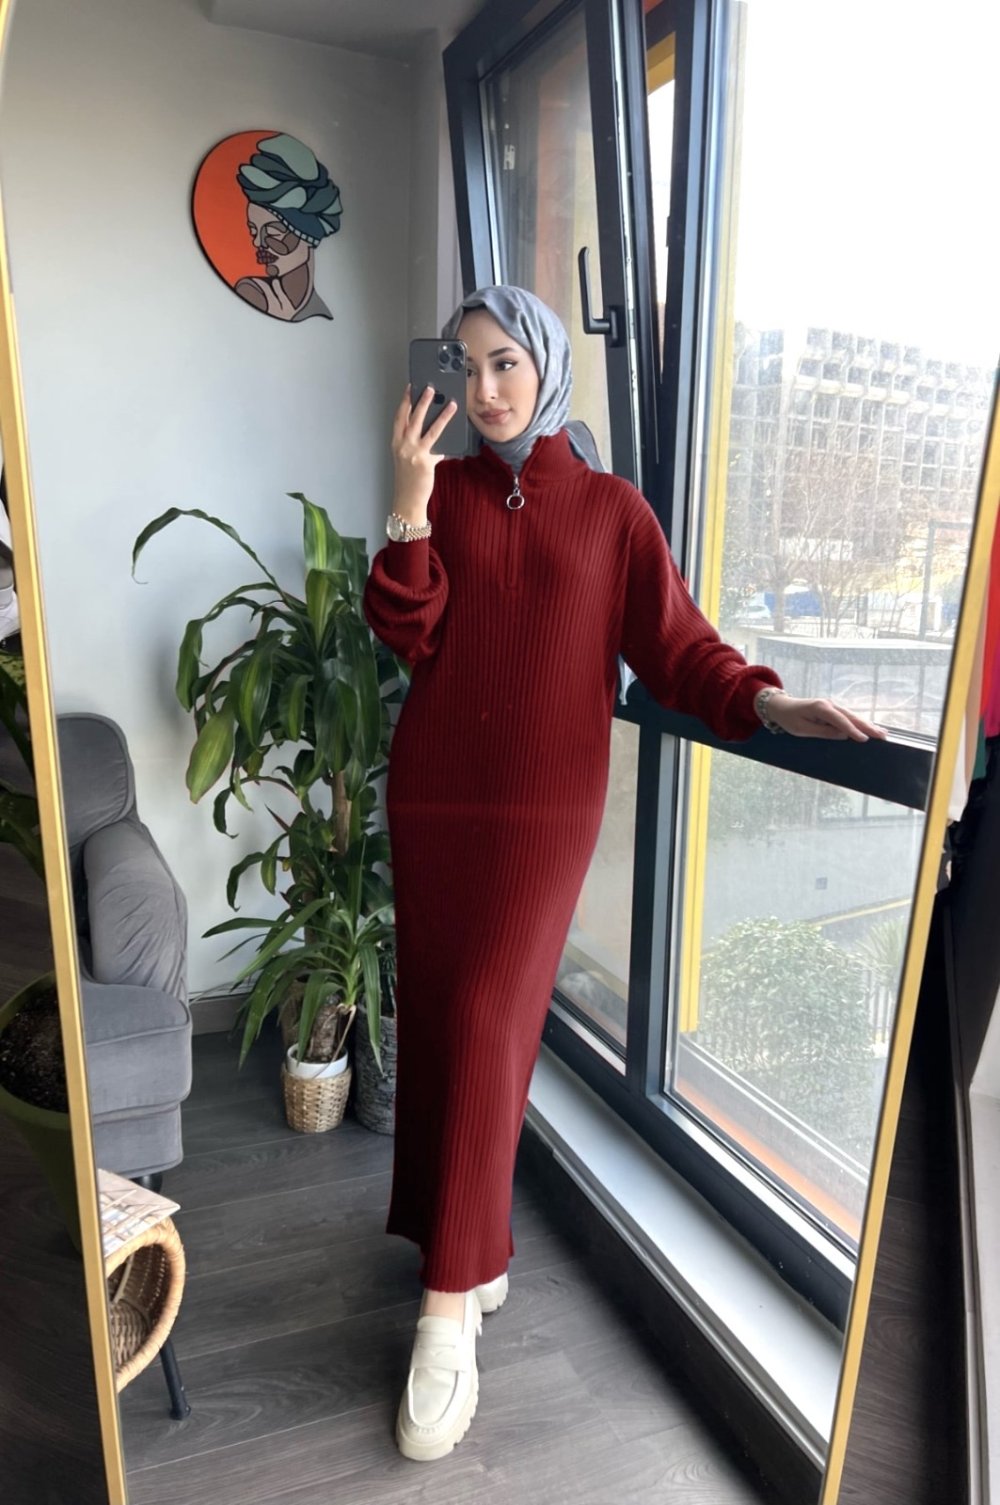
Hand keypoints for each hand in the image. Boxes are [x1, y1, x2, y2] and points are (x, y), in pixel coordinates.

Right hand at [391, 384, 457, 521]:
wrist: (407, 500)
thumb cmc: (408, 480)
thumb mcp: (407, 458)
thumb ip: (417, 443)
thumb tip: (433, 430)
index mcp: (396, 442)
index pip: (400, 417)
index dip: (405, 401)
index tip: (410, 388)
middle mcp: (402, 445)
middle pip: (413, 418)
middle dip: (422, 401)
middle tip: (430, 388)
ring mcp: (413, 453)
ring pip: (429, 428)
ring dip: (441, 414)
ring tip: (450, 403)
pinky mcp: (425, 461)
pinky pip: (439, 445)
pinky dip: (448, 436)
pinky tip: (456, 428)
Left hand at [761, 690, 887, 741]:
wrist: (781, 706)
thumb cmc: (789, 719)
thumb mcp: (802, 729)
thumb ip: (822, 732)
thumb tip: (843, 735)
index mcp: (820, 708)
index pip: (840, 720)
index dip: (853, 730)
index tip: (864, 739)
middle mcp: (829, 704)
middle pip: (851, 716)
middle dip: (867, 726)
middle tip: (882, 735)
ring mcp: (832, 705)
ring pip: (852, 716)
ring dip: (867, 724)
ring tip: (882, 733)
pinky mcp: (832, 709)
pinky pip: (847, 717)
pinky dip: (859, 723)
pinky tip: (870, 728)